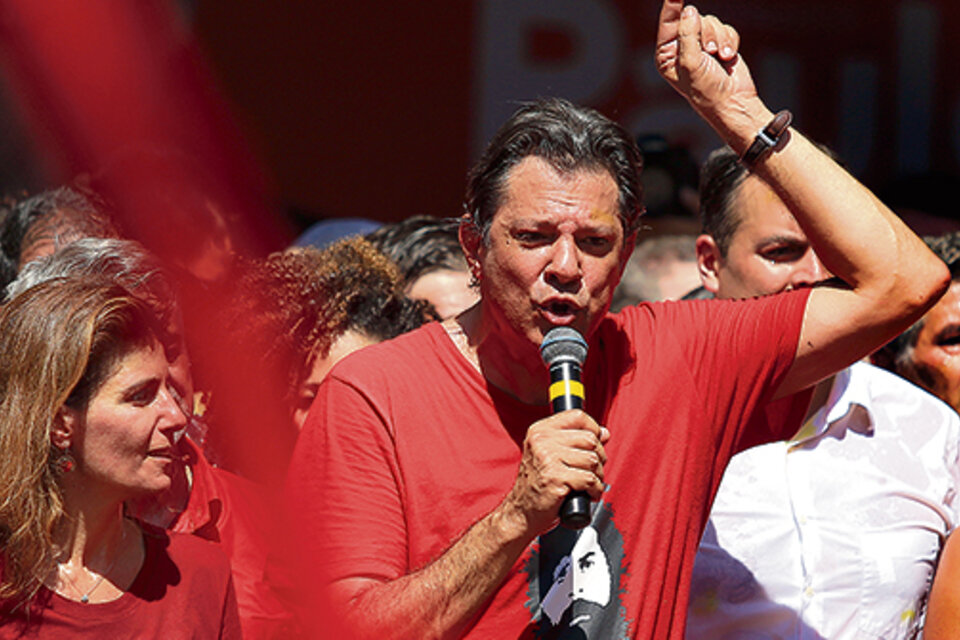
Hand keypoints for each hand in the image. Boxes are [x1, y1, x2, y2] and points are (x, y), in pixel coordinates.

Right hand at [501, 410, 609, 536]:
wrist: (521, 513)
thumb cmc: (538, 485)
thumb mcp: (552, 456)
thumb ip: (576, 441)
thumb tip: (604, 432)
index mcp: (540, 431)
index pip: (578, 416)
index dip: (593, 430)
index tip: (593, 446)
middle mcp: (541, 440)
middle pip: (590, 439)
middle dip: (599, 458)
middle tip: (591, 472)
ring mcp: (547, 458)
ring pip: (593, 460)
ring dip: (598, 476)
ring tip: (588, 485)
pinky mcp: (555, 478)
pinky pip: (590, 479)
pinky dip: (595, 490)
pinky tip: (588, 495)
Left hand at [655, 0, 765, 145]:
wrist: (732, 101)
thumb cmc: (706, 90)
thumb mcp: (690, 61)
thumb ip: (688, 34)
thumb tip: (688, 11)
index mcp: (667, 55)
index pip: (667, 23)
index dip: (672, 7)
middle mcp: (682, 48)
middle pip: (693, 19)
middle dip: (705, 33)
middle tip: (709, 52)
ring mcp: (701, 46)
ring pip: (711, 22)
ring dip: (719, 38)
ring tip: (719, 57)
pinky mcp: (720, 44)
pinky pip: (726, 29)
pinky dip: (730, 41)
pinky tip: (728, 57)